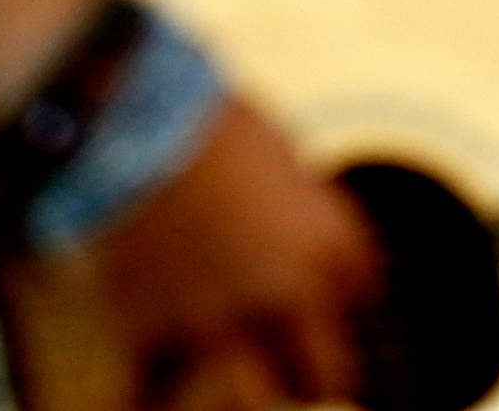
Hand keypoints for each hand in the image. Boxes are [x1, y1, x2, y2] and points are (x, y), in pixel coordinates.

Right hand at [88, 99, 380, 409]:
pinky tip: (155, 401)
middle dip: (317, 373)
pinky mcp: (149, 335)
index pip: (366, 295)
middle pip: (327, 374)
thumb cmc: (213, 123)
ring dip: (249, 396)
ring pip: (253, 401)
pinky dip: (150, 402)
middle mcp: (288, 296)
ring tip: (243, 388)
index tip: (333, 302)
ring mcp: (218, 323)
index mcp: (332, 244)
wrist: (132, 116)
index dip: (346, 298)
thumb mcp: (289, 163)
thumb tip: (295, 240)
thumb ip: (304, 214)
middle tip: (304, 370)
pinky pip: (152, 399)